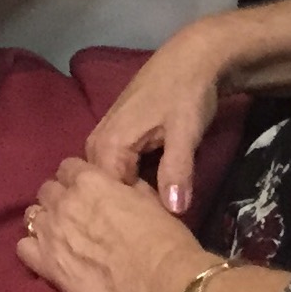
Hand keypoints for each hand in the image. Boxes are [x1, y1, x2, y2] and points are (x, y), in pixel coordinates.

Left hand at [18, 157, 209, 291]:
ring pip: (32, 216)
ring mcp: (51, 232)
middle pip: (48, 190)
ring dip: (46, 222)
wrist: (162, 282)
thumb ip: (124, 186)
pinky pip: (23, 248)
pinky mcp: (47, 265)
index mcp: (89, 180)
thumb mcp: (148, 198)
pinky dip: (33, 249)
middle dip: (60, 200)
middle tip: (77, 217)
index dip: (78, 180)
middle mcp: (64, 201)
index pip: (68, 168)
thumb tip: (116, 186)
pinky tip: (49, 257)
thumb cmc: (164, 239)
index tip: (88, 194)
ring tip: (62, 237)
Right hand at [82, 22, 232, 215]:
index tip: (156, 232)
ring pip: (111, 183)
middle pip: (106, 193)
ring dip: (130, 199)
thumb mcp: (185, 133)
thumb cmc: (187, 93)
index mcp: (108, 146)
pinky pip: (117, 171)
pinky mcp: (117, 138)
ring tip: (155, 218)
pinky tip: (153, 196)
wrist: (193, 59)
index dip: (131, 219)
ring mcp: (105, 140)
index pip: (107, 199)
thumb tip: (174, 211)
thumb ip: (177, 171)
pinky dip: (133, 185)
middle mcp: (97, 144)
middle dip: (127, 212)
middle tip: (156, 229)